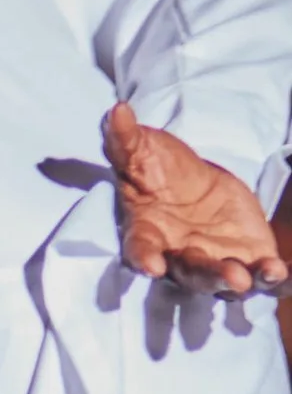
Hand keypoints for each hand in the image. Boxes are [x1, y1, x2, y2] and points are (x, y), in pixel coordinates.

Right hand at [105, 102, 290, 295]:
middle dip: (210, 276)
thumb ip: (128, 140)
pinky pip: (260, 276)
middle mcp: (180, 257)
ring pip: (226, 282)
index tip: (151, 266)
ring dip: (240, 282)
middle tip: (230, 276)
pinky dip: (274, 279)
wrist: (192, 186)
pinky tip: (282, 274)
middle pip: (192, 273)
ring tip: (258, 276)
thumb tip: (118, 111)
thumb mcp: (143, 151)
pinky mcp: (247, 260)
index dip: (144, 258)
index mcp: (148, 233)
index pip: (141, 249)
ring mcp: (215, 263)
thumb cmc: (159, 173)